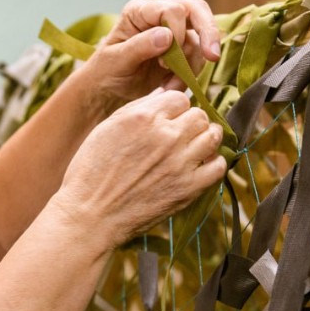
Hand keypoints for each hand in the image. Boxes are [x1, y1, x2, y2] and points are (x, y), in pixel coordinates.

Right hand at [55, 89, 224, 245]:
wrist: (90, 215)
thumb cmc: (91, 172)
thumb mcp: (106, 129)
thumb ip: (137, 108)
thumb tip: (164, 94)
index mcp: (144, 117)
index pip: (180, 98)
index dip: (174, 108)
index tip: (167, 119)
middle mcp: (166, 136)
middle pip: (199, 115)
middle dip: (190, 121)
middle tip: (179, 135)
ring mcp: (180, 162)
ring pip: (213, 136)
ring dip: (205, 138)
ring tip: (193, 147)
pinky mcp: (189, 188)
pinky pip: (218, 166)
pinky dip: (213, 163)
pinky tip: (199, 166)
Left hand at [79, 0, 220, 110]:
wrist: (107, 93)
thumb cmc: (104, 72)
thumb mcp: (115, 61)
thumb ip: (138, 47)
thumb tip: (167, 36)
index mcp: (140, 10)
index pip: (172, 9)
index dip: (177, 31)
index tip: (165, 60)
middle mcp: (160, 15)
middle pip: (197, 10)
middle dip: (207, 33)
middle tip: (212, 57)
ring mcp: (174, 32)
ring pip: (200, 38)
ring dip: (191, 65)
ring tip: (169, 86)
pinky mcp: (181, 52)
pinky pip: (197, 58)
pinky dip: (189, 75)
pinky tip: (171, 87)